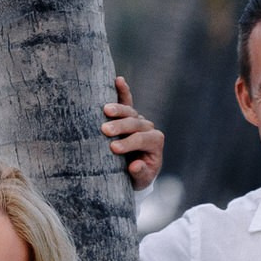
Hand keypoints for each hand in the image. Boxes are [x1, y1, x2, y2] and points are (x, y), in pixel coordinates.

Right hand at [102, 77, 162, 191]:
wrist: (136, 169)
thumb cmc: (138, 175)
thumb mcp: (141, 180)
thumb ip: (140, 173)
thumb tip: (135, 165)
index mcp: (155, 142)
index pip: (142, 139)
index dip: (129, 143)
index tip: (114, 148)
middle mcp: (149, 128)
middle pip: (136, 123)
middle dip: (121, 126)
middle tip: (105, 130)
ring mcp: (139, 119)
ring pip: (130, 111)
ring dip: (118, 109)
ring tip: (105, 110)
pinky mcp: (129, 115)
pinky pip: (128, 100)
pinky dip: (123, 90)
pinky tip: (118, 80)